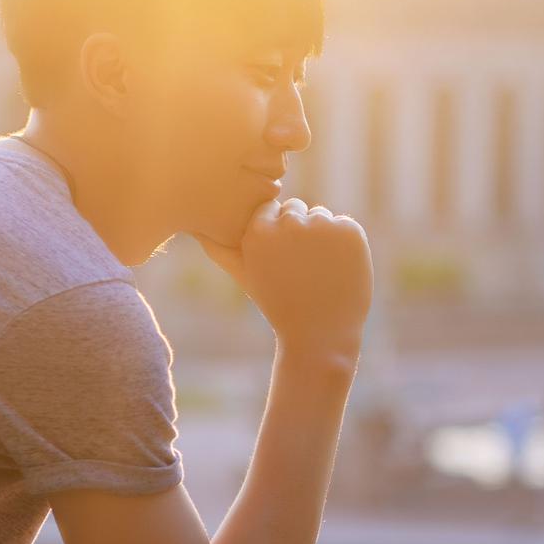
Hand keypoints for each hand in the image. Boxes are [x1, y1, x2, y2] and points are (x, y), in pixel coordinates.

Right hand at [197, 198, 371, 356]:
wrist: (319, 335)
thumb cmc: (278, 304)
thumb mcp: (244, 274)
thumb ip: (219, 248)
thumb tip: (194, 228)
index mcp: (258, 230)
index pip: (270, 209)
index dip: (276, 235)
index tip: (279, 260)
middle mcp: (289, 222)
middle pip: (296, 209)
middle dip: (299, 233)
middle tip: (300, 269)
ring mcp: (322, 225)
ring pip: (321, 216)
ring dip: (322, 237)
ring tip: (317, 271)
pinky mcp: (349, 231)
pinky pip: (345, 226)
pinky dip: (345, 245)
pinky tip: (337, 269)